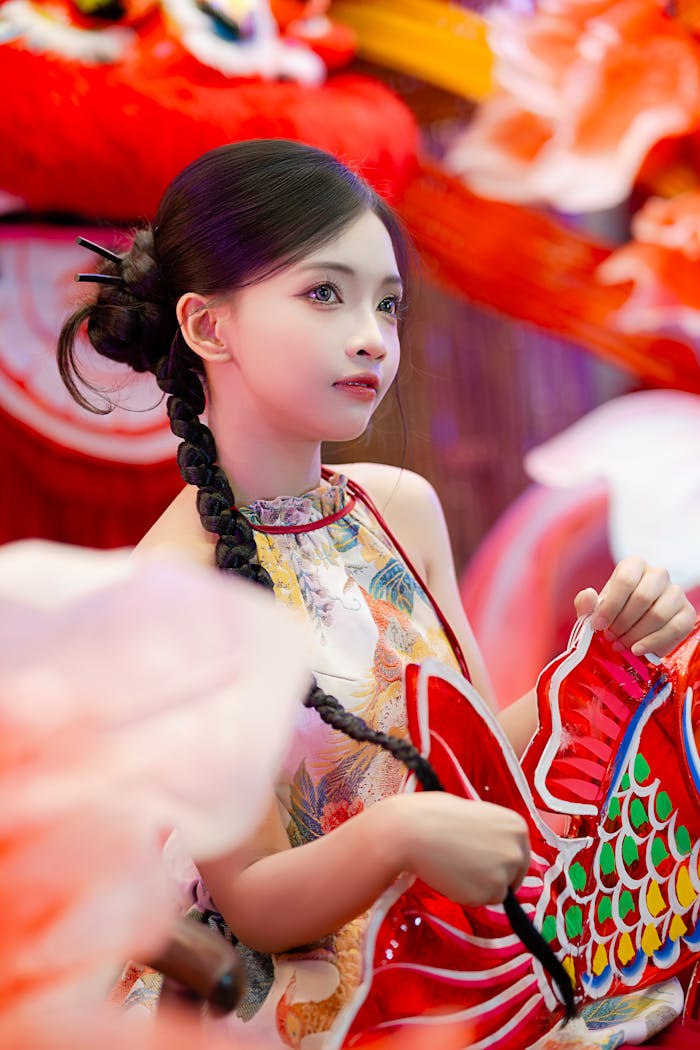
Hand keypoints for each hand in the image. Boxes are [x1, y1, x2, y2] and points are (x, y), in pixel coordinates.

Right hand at [386, 793, 529, 906]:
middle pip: (514, 875)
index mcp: (517, 826)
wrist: (412, 831)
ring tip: (454, 864)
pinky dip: (466, 894)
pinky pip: (480, 901)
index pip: (520, 854)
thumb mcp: (474, 814)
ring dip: (478, 885)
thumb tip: (494, 851)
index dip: (501, 860)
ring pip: (497, 891)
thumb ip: (492, 832)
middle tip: (466, 865)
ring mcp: (505, 873)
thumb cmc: (435, 816)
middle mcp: (517, 850)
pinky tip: (450, 875)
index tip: (485, 860)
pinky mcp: (488, 894)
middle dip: (494, 875)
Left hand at [575, 557, 695, 656]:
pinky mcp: (686, 612)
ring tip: (622, 645)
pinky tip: (638, 649)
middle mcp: (658, 574)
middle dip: (622, 623)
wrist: (633, 625)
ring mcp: (675, 592)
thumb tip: (588, 596)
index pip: (625, 579)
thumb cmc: (613, 612)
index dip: (610, 605)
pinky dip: (654, 642)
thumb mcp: (595, 607)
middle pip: (642, 597)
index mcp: (634, 565)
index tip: (598, 625)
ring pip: (658, 614)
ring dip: (636, 635)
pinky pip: (675, 628)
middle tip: (611, 638)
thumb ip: (586, 603)